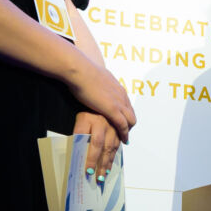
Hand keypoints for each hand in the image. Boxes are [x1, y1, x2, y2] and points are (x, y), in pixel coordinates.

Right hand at [66, 52, 135, 168]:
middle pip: (131, 113)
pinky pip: (123, 125)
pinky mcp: (113, 110)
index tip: (122, 121)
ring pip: (131, 120)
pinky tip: (123, 141)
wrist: (80, 70)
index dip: (125, 114)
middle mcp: (121, 95)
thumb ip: (96, 82)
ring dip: (128, 131)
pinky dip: (124, 134)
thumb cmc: (81, 71)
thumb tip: (90, 82)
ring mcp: (119, 102)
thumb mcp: (93, 77)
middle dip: (129, 124)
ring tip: (123, 140)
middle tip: (123, 133)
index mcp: (117, 87)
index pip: (126, 104)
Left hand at [72, 110, 120, 180]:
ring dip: (109, 162)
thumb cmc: (87, 110)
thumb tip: (78, 151)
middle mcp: (108, 126)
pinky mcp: (118, 130)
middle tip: (99, 178)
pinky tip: (110, 164)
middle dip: (102, 165)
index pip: (95, 144)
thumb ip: (80, 132)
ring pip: (113, 148)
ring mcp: (115, 128)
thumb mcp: (81, 119)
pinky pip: (117, 145)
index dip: (93, 158)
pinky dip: (114, 155)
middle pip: (106, 149)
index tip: (89, 171)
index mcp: (97, 123)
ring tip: (104, 174)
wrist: (99, 97)